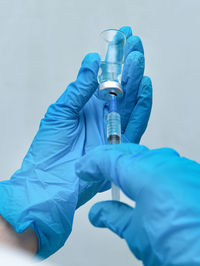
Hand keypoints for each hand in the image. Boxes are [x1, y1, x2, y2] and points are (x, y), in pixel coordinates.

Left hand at [0, 26, 151, 257]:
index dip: (114, 59)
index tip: (122, 38)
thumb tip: (92, 60)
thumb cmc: (49, 149)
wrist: (50, 183)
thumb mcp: (61, 112)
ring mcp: (113, 130)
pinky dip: (142, 106)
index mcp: (87, 107)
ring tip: (138, 60)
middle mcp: (103, 117)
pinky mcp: (121, 145)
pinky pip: (136, 123)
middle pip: (121, 88)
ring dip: (136, 80)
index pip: (105, 79)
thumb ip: (79, 88)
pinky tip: (144, 87)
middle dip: (128, 65)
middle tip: (135, 43)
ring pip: (130, 102)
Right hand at [76, 143, 199, 265]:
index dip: (91, 164)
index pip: (108, 159)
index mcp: (143, 171)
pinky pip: (164, 165)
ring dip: (129, 165)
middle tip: (96, 171)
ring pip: (147, 157)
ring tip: (119, 179)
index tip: (83, 170)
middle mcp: (163, 162)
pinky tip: (147, 186)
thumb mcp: (136, 233)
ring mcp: (181, 166)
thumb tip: (99, 213)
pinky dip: (149, 171)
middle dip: (108, 160)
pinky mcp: (193, 174)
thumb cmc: (184, 243)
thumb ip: (113, 217)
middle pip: (127, 152)